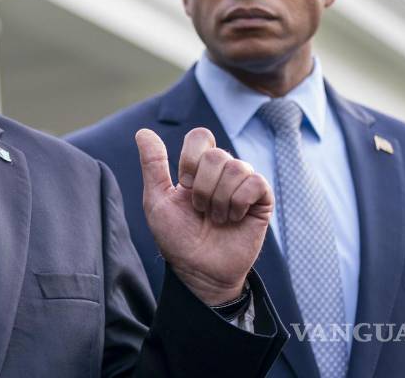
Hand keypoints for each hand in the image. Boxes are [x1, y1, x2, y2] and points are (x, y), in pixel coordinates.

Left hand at [136, 127, 272, 304]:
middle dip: (202, 188)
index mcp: (198, 168)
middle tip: (200, 210)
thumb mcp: (157, 200)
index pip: (200, 137)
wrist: (199, 271)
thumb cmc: (177, 238)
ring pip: (237, 167)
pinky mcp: (261, 201)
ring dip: (219, 199)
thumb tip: (143, 131)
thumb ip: (153, 165)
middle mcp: (222, 172)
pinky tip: (234, 218)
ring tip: (216, 218)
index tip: (183, 186)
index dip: (190, 161)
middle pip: (217, 154)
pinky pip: (256, 183)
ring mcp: (243, 185)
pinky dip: (239, 202)